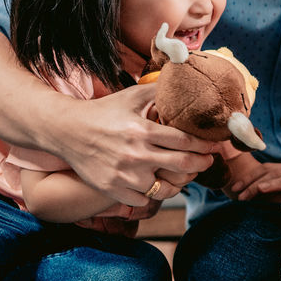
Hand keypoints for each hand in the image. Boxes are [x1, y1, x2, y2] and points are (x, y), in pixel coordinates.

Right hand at [41, 83, 219, 207]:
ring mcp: (123, 175)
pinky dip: (152, 193)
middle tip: (208, 161)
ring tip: (183, 175)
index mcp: (143, 130)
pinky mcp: (112, 190)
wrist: (67, 131)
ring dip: (179, 183)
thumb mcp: (131, 96)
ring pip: (165, 189)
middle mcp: (135, 155)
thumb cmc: (103, 111)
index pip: (186, 142)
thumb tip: (184, 80)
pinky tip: (156, 183)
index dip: (205, 145)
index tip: (214, 146)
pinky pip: (144, 200)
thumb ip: (159, 91)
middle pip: (183, 166)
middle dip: (202, 164)